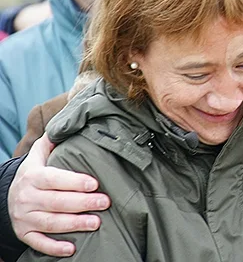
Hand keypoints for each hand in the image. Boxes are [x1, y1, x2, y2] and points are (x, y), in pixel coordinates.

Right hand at [8, 134, 110, 256]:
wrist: (6, 196)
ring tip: (96, 223)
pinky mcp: (24, 234)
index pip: (54, 179)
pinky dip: (54, 247)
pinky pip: (38, 243)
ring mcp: (24, 218)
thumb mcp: (37, 156)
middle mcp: (27, 198)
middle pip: (56, 202)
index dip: (74, 182)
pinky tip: (72, 248)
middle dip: (82, 203)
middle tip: (105, 202)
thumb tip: (69, 123)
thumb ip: (51, 142)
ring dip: (74, 225)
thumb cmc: (33, 174)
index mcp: (33, 176)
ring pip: (50, 223)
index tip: (94, 183)